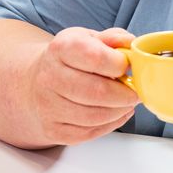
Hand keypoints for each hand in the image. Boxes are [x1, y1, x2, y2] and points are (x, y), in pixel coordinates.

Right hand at [28, 27, 139, 145]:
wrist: (38, 81)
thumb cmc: (70, 59)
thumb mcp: (88, 39)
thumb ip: (113, 39)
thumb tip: (131, 44)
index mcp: (61, 48)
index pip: (96, 57)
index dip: (119, 64)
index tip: (126, 66)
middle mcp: (49, 76)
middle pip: (98, 92)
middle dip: (125, 95)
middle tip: (134, 92)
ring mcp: (48, 105)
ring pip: (96, 116)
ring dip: (119, 111)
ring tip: (125, 103)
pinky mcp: (53, 129)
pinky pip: (90, 132)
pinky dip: (110, 124)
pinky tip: (114, 113)